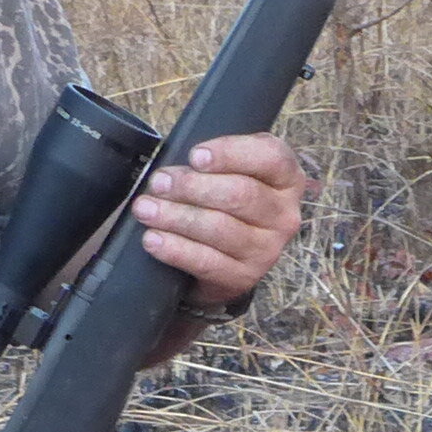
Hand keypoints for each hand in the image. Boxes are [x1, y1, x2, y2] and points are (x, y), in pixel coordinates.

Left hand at [130, 134, 305, 302]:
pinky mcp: (245, 277)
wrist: (228, 257)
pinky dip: (176, 249)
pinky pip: (207, 261)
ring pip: (220, 228)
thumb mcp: (229, 172)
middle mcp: (284, 214)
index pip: (270, 158)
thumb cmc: (224, 201)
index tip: (195, 156)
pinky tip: (153, 239)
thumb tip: (173, 165)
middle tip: (159, 183)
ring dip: (177, 216)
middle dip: (193, 186)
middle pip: (240, 194)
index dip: (231, 154)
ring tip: (146, 209)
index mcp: (286, 178)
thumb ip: (213, 160)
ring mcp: (267, 249)